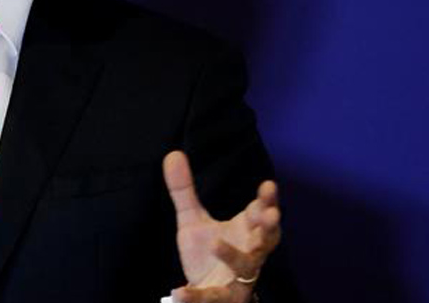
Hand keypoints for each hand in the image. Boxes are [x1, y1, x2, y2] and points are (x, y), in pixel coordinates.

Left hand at [163, 151, 280, 302]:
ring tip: (216, 244)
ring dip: (233, 255)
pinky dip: (195, 296)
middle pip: (265, 240)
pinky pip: (212, 297)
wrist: (206, 290)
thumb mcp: (193, 221)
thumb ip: (184, 191)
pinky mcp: (222, 298)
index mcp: (246, 232)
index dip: (267, 201)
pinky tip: (178, 291)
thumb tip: (172, 154)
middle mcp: (250, 253)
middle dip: (268, 228)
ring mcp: (239, 278)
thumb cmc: (209, 253)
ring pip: (245, 268)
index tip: (268, 186)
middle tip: (269, 214)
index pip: (261, 213)